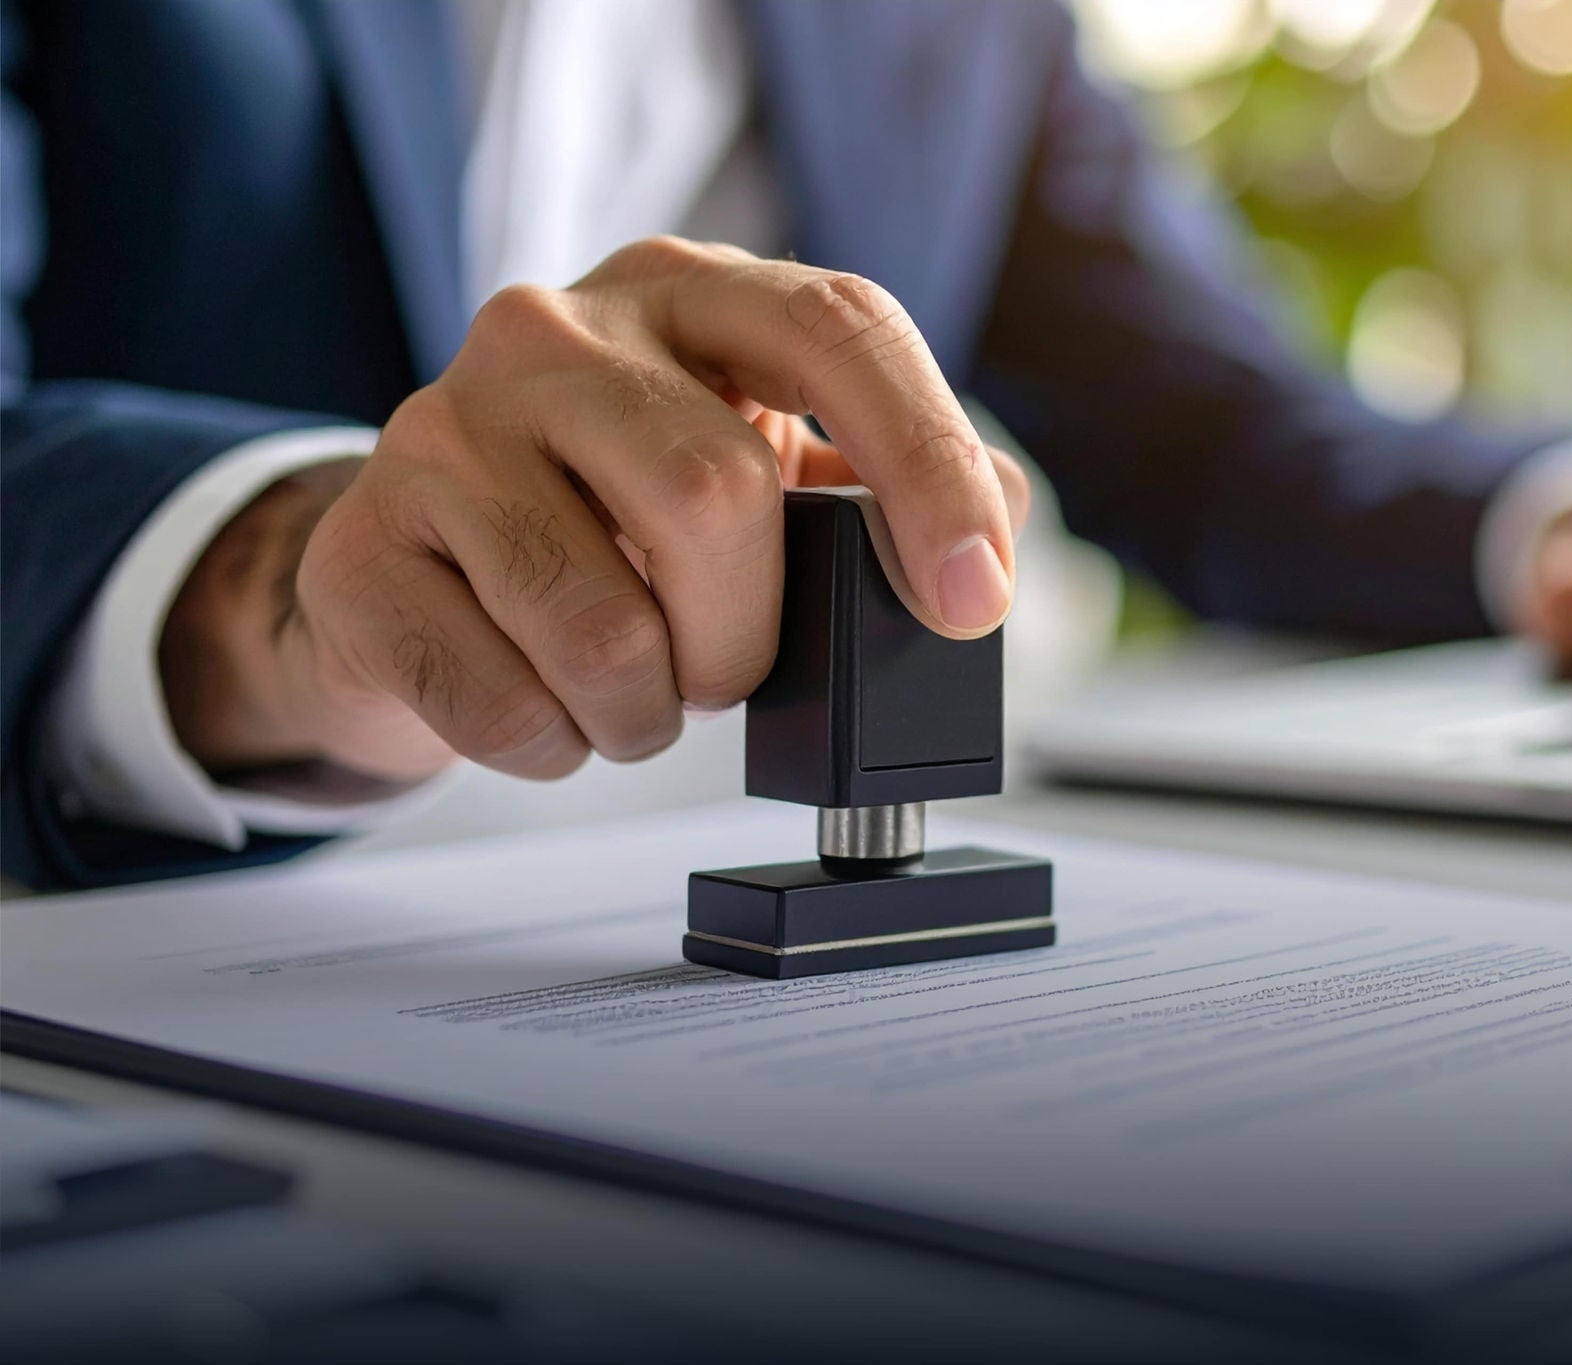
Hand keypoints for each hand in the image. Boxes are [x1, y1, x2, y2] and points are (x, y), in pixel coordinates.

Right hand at [161, 239, 1030, 781]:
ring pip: (603, 628)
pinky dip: (557, 746)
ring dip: (650, 712)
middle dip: (748, 637)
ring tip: (634, 694)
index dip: (925, 466)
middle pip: (713, 498)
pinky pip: (501, 702)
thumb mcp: (765, 471)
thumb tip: (992, 534)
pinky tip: (547, 705)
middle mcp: (556, 332)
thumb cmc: (616, 521)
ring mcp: (441, 430)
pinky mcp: (364, 547)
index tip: (971, 598)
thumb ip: (886, 487)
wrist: (416, 571)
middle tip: (724, 668)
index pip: (839, 330)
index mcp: (688, 293)